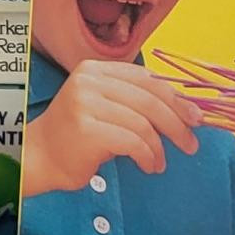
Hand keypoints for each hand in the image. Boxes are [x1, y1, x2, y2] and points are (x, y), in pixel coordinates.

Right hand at [20, 61, 202, 195]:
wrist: (40, 156)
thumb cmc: (78, 136)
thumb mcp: (106, 108)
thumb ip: (135, 101)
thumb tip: (184, 108)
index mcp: (95, 69)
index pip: (146, 78)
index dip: (175, 98)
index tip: (195, 117)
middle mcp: (88, 80)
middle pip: (149, 99)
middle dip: (177, 123)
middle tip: (191, 144)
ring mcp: (85, 102)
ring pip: (143, 123)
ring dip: (160, 147)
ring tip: (161, 162)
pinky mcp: (86, 128)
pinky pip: (133, 141)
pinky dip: (147, 156)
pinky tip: (148, 166)